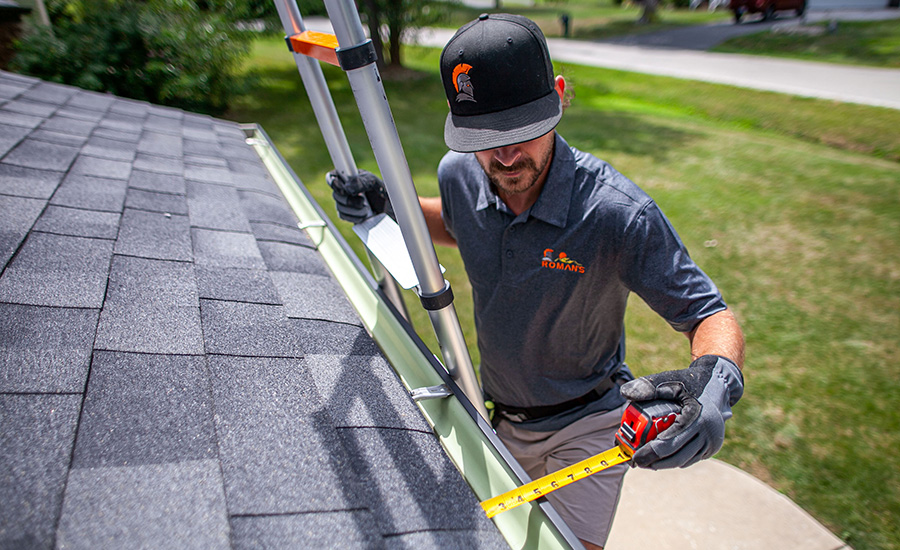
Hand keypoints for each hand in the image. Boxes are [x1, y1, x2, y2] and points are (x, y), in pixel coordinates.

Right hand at [326, 169, 392, 223]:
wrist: (397, 213)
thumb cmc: (390, 196)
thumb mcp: (379, 185)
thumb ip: (363, 183)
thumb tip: (347, 187)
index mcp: (354, 176)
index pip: (334, 176)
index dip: (333, 182)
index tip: (343, 190)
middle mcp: (349, 188)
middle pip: (335, 194)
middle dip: (348, 200)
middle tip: (363, 201)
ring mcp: (348, 202)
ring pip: (339, 206)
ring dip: (353, 210)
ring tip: (367, 210)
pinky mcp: (351, 214)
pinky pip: (343, 216)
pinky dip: (353, 217)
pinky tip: (364, 216)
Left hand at [619, 355, 742, 469]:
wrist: (718, 384)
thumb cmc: (691, 382)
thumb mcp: (670, 380)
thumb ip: (648, 387)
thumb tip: (625, 393)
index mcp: (697, 418)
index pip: (669, 442)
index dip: (650, 452)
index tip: (634, 457)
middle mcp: (708, 433)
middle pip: (676, 457)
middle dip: (654, 462)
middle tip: (636, 462)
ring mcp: (712, 441)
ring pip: (683, 461)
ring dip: (664, 463)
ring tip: (646, 460)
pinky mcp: (712, 446)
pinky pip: (691, 458)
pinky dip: (675, 459)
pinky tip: (661, 456)